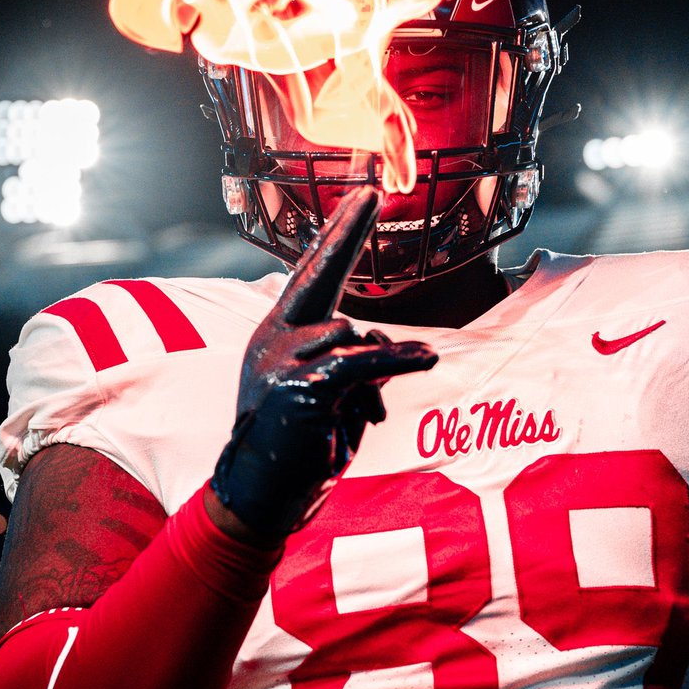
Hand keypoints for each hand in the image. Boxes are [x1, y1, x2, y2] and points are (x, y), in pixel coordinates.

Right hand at [210, 187, 437, 545]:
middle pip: (322, 278)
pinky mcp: (301, 386)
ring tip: (359, 418)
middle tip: (371, 194)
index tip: (355, 201)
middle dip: (348, 233)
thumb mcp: (329, 395)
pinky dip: (398, 362)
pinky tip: (426, 360)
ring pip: (355, 337)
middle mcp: (273, 338)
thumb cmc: (298, 445)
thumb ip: (355, 362)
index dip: (334, 237)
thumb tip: (395, 352)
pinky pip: (364, 363)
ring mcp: (282, 360)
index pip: (308, 275)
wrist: (262, 495)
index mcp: (277, 335)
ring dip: (374, 378)